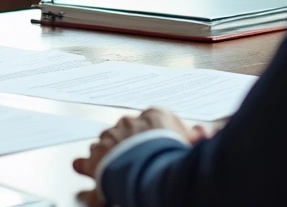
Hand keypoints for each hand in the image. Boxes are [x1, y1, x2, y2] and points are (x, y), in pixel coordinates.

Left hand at [73, 107, 200, 179]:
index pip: (153, 119)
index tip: (155, 143)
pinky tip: (87, 171)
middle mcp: (130, 122)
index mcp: (154, 115)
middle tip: (134, 159)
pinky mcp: (95, 157)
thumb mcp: (190, 142)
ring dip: (108, 154)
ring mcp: (110, 138)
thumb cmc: (172, 153)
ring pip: (106, 143)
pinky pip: (85, 161)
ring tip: (112, 167)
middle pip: (127, 130)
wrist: (149, 166)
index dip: (152, 134)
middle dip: (129, 143)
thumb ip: (195, 135)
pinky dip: (86, 167)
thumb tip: (201, 132)